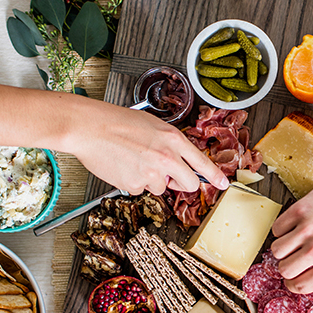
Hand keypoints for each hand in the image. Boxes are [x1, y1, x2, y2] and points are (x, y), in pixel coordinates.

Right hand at [67, 101, 228, 196]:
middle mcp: (167, 158)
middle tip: (165, 174)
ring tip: (133, 160)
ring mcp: (152, 173)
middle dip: (180, 183)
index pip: (202, 162)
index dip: (215, 177)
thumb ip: (170, 144)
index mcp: (173, 139)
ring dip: (150, 180)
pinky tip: (123, 166)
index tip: (223, 185)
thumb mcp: (153, 126)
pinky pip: (140, 190)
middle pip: (188, 184)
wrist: (90, 127)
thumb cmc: (116, 122)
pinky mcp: (135, 185)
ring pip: (160, 187)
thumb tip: (178, 161)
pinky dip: (132, 182)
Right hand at [270, 151, 312, 292]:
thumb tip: (305, 274)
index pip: (300, 286)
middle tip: (291, 258)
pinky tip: (294, 226)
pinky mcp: (300, 211)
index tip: (291, 278)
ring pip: (276, 250)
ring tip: (293, 241)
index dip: (292, 283)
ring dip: (282, 247)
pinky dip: (282, 229)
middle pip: (284, 269)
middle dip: (286, 265)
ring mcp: (307, 230)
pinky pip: (277, 228)